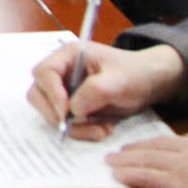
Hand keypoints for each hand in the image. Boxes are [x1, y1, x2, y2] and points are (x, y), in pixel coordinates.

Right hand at [27, 41, 183, 138]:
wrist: (148, 84)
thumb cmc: (134, 73)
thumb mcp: (119, 80)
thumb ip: (95, 91)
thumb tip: (72, 110)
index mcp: (68, 56)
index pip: (44, 72)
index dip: (51, 93)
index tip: (66, 112)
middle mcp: (61, 73)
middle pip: (39, 94)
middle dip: (57, 113)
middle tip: (79, 123)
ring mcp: (64, 91)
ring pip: (51, 113)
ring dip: (74, 126)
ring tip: (100, 129)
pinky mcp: (72, 108)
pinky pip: (65, 124)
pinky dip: (81, 131)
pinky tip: (102, 128)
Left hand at [108, 133, 187, 187]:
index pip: (186, 140)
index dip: (166, 144)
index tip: (155, 147)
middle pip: (162, 144)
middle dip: (140, 147)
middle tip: (123, 150)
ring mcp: (187, 165)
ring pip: (150, 158)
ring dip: (128, 160)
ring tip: (113, 161)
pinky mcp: (179, 184)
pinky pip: (149, 177)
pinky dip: (131, 175)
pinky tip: (118, 176)